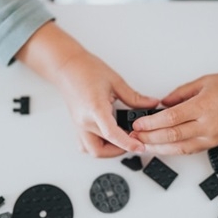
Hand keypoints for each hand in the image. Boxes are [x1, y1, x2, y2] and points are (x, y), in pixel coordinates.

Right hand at [16, 22, 158, 156]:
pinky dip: (99, 146)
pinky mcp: (77, 125)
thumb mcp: (116, 81)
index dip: (128, 143)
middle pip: (103, 148)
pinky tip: (109, 137)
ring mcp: (79, 125)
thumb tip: (151, 104)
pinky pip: (86, 145)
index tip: (140, 146)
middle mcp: (84, 121)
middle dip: (121, 149)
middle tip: (135, 140)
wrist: (66, 66)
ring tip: (122, 139)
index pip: (112, 134)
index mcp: (95, 109)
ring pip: (93, 151)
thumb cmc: (86, 70)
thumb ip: (134, 97)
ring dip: (109, 151)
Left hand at [130, 65, 217, 154]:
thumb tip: (163, 104)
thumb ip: (180, 94)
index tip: (138, 123)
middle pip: (172, 135)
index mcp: (203, 106)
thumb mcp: (204, 82)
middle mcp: (208, 125)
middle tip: (134, 136)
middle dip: (150, 137)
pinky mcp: (215, 144)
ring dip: (159, 148)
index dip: (151, 123)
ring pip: (180, 147)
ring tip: (143, 145)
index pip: (171, 118)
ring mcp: (212, 137)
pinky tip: (162, 149)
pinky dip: (174, 150)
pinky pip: (191, 150)